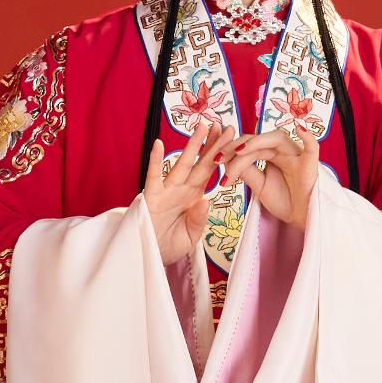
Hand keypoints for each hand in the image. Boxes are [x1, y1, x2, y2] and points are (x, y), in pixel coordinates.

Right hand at [143, 126, 225, 265]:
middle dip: (213, 144)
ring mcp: (166, 191)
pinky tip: (159, 144)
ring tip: (202, 127)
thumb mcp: (191, 236)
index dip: (221, 155)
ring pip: (181, 164)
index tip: (233, 138)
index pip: (210, 172)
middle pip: (200, 163)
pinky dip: (156, 161)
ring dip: (192, 145)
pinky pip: (154, 177)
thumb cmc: (170, 245)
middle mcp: (182, 189)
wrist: (149, 258)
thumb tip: (206, 200)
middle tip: (224, 124)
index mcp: (194, 196)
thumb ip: (199, 219)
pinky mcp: (151, 198)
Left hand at [224, 120, 318, 229]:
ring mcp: (297, 156)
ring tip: (239, 151)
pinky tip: (301, 129)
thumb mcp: (259, 186)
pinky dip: (309, 138)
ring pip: (277, 139)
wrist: (302, 220)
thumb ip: (247, 171)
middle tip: (218, 159)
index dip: (229, 152)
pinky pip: (313, 148)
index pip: (247, 146)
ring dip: (257, 142)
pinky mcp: (310, 166)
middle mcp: (283, 151)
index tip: (213, 163)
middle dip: (236, 147)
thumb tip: (228, 160)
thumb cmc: (284, 201)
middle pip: (258, 140)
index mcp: (270, 154)